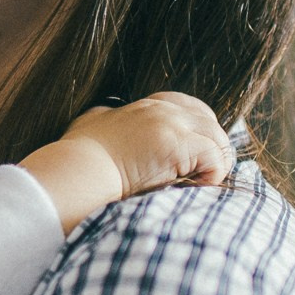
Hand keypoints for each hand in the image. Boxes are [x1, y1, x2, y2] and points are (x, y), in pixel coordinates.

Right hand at [19, 92, 233, 233]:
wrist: (77, 172)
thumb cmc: (78, 158)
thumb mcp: (90, 125)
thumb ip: (103, 119)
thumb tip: (101, 119)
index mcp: (144, 106)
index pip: (187, 106)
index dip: (195, 131)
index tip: (190, 157)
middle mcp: (162, 109)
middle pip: (208, 119)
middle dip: (210, 146)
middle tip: (199, 174)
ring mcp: (172, 124)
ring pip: (217, 138)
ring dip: (214, 163)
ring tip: (198, 184)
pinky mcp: (179, 144)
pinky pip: (216, 157)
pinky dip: (213, 175)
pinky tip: (195, 188)